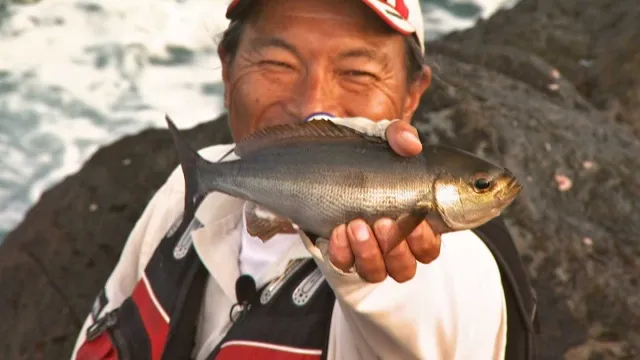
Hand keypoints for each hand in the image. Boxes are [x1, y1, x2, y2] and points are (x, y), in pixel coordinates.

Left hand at [328, 121, 441, 282]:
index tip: (416, 218)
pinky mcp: (339, 252)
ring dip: (369, 253)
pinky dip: (343, 251)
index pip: (429, 248)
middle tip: (383, 221)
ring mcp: (365, 251)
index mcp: (411, 222)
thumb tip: (411, 144)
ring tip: (356, 225)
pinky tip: (338, 231)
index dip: (425, 241)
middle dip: (396, 248)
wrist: (316, 161)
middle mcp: (391, 244)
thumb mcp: (379, 138)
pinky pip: (344, 264)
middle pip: (405, 268)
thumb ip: (399, 135)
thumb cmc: (359, 154)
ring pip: (376, 272)